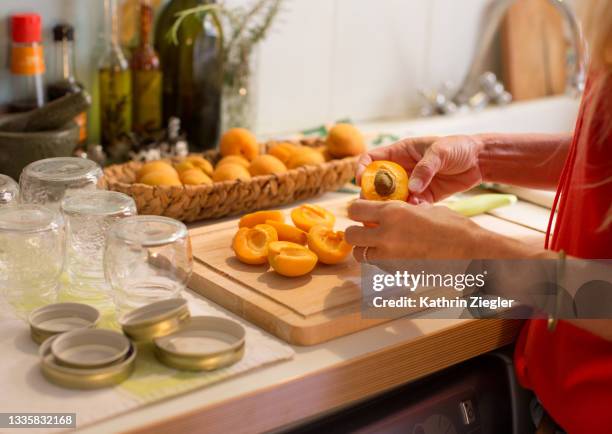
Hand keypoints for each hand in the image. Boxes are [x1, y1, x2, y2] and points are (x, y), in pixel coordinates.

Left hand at [345, 199, 487, 261]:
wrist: (471, 251)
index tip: (361, 212)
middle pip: (349, 234)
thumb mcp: (424, 208)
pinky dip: (379, 261)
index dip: (356, 210)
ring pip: (359, 254)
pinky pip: (376, 266)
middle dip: (355, 232)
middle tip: (365, 230)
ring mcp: (390, 256)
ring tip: (378, 244)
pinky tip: (394, 254)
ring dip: (364, 249)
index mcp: (392, 212)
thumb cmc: (452, 226)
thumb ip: (401, 210)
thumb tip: (387, 211)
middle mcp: (386, 234)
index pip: (354, 209)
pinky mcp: (397, 272)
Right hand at [356, 135, 483, 203]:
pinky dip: (410, 211)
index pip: (372, 158)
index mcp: (400, 152)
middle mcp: (402, 169)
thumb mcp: (440, 152)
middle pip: (377, 183)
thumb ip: (425, 168)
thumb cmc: (458, 147)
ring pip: (392, 198)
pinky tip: (416, 212)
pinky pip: (410, 206)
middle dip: (372, 194)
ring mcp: (412, 184)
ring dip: (391, 206)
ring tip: (395, 211)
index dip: (362, 169)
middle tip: (373, 205)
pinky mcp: (423, 197)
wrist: (480, 161)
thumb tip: (412, 188)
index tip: (360, 181)